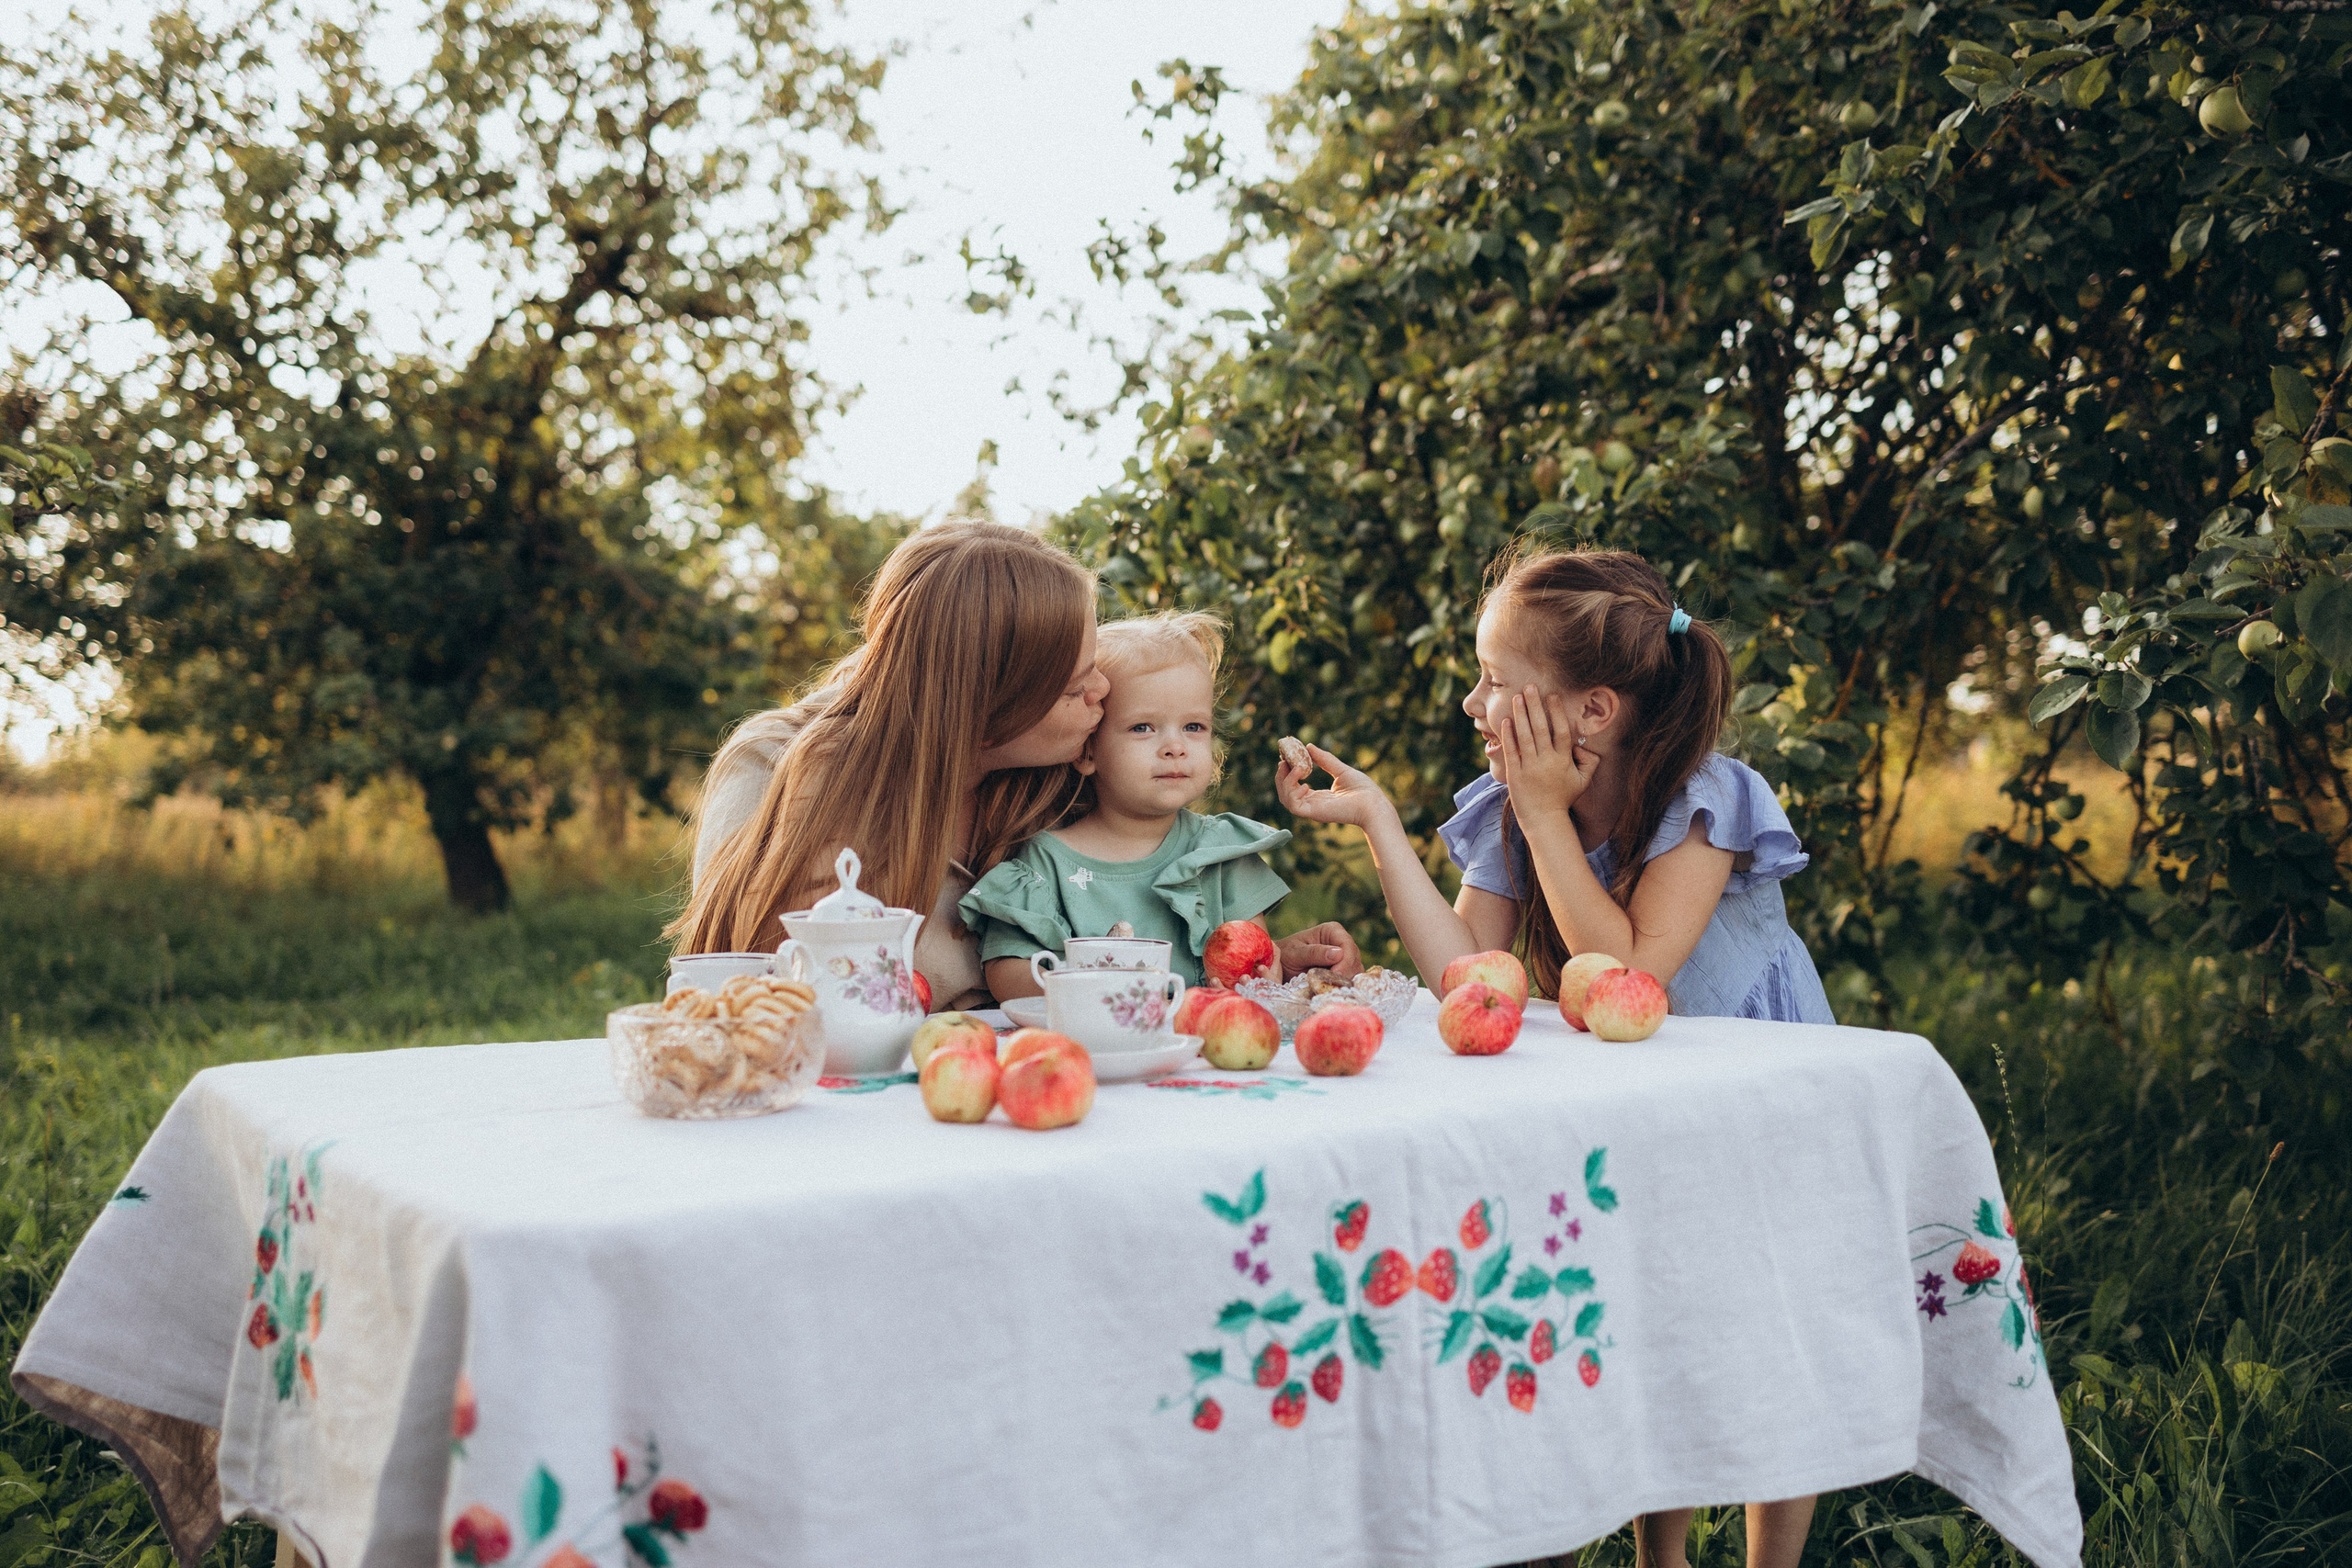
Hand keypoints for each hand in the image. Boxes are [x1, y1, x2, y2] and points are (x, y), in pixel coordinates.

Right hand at [1275, 743, 1396, 831]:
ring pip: (1285, 799)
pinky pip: (1294, 806)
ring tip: (1298, 768)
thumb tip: (1309, 746)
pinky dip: (1293, 793)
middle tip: (1283, 762)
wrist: (1373, 803)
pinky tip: (1305, 783)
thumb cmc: (1363, 790)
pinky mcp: (1315, 813)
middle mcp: (1312, 804)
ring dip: (1285, 782)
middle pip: (1285, 793)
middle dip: (1281, 777)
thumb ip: (1324, 760)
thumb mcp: (1340, 770)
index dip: (1288, 773)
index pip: (1295, 787)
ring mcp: (1312, 810)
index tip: (1287, 758)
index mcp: (1318, 797)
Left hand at [1276, 922, 1362, 980]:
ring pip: (1355, 972)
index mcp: (1332, 931)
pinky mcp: (1344, 972)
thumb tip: (1338, 953)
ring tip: (1326, 988)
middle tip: (1328, 986)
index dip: (1345, 962)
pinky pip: (1351, 981)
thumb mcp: (1296, 953)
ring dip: (1343, 982)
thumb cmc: (1285, 956)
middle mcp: (1342, 943)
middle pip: (1354, 960)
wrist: (1279, 967)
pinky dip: (1342, 987)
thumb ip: (1315, 953)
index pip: (1347, 945)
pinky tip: (1329, 990)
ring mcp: (1345, 958)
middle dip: (1344, 974)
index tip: (1335, 975)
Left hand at [1503, 685, 1598, 818]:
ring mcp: (1529, 767)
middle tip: (1530, 686)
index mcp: (1563, 761)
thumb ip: (1589, 762)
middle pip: (1541, 728)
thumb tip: (1584, 744)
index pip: (1561, 731)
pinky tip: (1506, 720)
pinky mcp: (1515, 774)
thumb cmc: (1563, 799)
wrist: (1544, 820)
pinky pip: (1511, 751)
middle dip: (1535, 706)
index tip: (1551, 695)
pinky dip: (1508, 735)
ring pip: (1525, 736)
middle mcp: (1546, 761)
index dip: (1556, 712)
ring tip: (1517, 697)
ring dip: (1521, 715)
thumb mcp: (1583, 781)